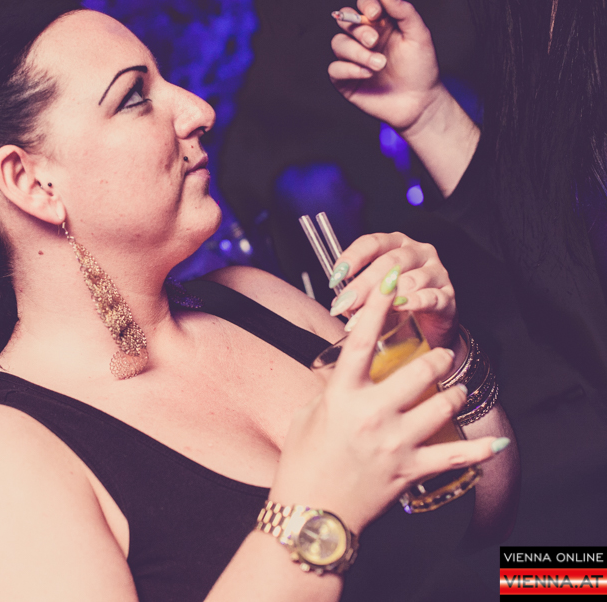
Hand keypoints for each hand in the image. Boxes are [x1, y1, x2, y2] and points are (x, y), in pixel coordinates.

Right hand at [271, 271, 498, 533]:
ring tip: (453, 390)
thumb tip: (344, 371)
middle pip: (418, 371)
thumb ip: (330, 391)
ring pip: (442, 406)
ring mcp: (394, 443)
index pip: (360, 343)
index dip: (376, 309)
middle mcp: (371, 416)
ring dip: (452, 394)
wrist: (311, 514)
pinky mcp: (410, 471)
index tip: (391, 284)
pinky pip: (454, 457)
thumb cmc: (303, 465)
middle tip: (441, 355)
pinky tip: (494, 444)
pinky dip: (477, 451)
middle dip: (436, 358)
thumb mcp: (307, 417)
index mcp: (341, 397)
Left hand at [327, 232, 455, 348]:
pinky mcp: (448, 296)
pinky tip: (398, 308)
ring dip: (385, 298)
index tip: (337, 276)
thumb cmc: (398, 305)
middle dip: (364, 283)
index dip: (353, 257)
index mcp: (397, 244)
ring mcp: (437, 272)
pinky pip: (430, 296)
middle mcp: (418, 253)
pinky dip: (412, 302)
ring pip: (410, 279)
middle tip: (346, 302)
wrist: (429, 328)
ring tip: (365, 315)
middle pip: (390, 261)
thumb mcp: (374, 295)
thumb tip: (338, 302)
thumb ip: (358, 293)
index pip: (373, 242)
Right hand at [328, 0, 444, 132]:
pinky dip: (349, 69)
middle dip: (358, 29)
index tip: (376, 15)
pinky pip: (335, 68)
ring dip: (357, 52)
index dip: (365, 5)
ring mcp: (353, 59)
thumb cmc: (421, 69)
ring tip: (379, 65)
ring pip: (338, 44)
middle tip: (374, 41)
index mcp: (380, 25)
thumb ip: (404, 12)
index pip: (363, 5)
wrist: (419, 102)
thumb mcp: (419, 36)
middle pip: (345, 22)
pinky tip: (367, 74)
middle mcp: (363, 40)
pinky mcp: (345, 80)